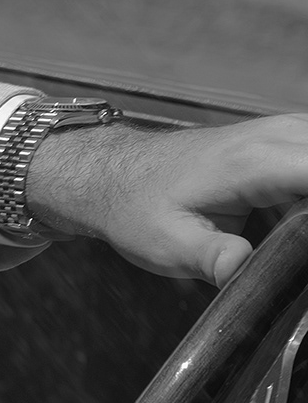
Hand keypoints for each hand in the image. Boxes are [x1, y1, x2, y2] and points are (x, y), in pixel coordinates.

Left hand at [26, 113, 307, 284]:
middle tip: (294, 247)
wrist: (113, 175)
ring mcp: (284, 133)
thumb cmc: (137, 209)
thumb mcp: (167, 244)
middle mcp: (278, 136)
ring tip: (284, 235)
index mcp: (255, 162)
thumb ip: (212, 257)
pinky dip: (305, 189)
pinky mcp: (285, 141)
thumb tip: (244, 270)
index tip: (302, 240)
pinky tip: (287, 224)